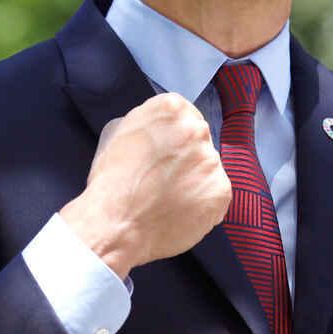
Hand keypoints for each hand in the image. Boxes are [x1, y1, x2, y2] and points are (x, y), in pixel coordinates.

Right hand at [61, 93, 232, 279]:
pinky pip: (216, 193)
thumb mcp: (118, 133)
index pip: (184, 115)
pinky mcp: (220, 191)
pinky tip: (179, 211)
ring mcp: (212, 161)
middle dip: (186, 155)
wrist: (116, 224)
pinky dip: (202, 203)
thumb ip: (147, 123)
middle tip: (165, 177)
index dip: (173, 136)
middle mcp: (196, 130)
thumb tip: (158, 130)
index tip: (165, 152)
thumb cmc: (111, 181)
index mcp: (172, 109)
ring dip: (194, 179)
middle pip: (199, 139)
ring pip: (208, 167)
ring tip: (169, 198)